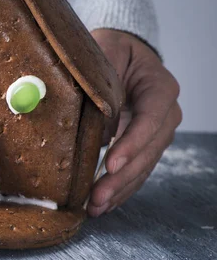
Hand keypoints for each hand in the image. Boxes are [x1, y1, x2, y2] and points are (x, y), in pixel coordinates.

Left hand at [87, 29, 181, 215]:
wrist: (121, 53)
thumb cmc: (111, 51)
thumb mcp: (105, 54)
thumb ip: (102, 82)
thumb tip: (95, 121)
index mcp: (160, 88)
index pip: (150, 119)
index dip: (132, 144)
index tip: (110, 164)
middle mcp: (165, 113)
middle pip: (148, 150)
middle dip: (122, 177)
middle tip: (96, 197)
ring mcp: (156, 133)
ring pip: (143, 166)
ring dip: (120, 190)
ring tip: (95, 208)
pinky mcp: (143, 146)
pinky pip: (135, 170)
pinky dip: (120, 188)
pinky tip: (104, 204)